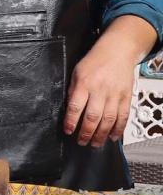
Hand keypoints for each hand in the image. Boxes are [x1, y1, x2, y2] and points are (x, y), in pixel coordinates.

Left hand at [64, 16, 156, 146]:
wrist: (117, 51)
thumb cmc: (94, 62)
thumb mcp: (76, 73)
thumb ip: (73, 91)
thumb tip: (69, 111)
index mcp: (84, 84)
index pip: (75, 107)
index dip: (71, 121)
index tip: (68, 131)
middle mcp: (100, 90)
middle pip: (93, 117)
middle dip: (86, 133)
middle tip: (82, 142)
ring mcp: (115, 94)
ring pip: (109, 119)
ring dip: (101, 134)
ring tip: (95, 143)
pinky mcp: (126, 96)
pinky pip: (123, 116)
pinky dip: (119, 129)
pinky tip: (113, 137)